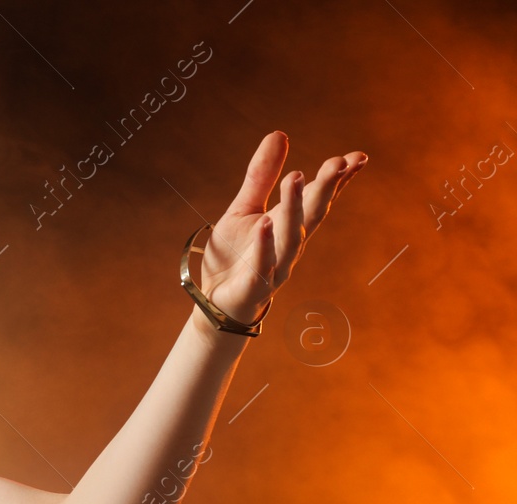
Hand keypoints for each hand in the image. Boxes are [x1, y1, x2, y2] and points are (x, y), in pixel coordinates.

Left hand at [195, 130, 367, 326]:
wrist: (214, 302)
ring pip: (292, 236)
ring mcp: (275, 266)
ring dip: (296, 207)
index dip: (339, 179)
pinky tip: (265, 224)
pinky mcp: (255, 284)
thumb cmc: (234, 255)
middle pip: (313, 214)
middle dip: (326, 188)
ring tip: (296, 177)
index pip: (320, 198)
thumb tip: (279, 134)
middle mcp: (290, 244)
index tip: (357, 158)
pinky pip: (263, 264)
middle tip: (338, 162)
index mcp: (289, 223)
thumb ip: (260, 175)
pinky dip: (266, 244)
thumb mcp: (244, 208)